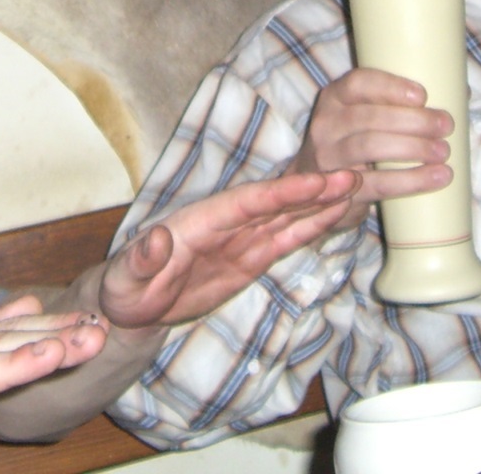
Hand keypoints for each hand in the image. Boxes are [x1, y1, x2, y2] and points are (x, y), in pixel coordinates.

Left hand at [97, 168, 360, 331]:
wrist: (132, 305)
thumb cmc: (125, 287)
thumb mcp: (125, 277)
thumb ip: (142, 257)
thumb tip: (159, 237)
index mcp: (200, 221)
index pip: (247, 202)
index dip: (281, 193)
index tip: (314, 182)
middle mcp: (226, 223)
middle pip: (275, 203)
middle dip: (312, 190)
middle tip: (352, 174)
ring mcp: (241, 239)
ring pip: (287, 217)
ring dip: (320, 202)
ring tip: (355, 185)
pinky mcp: (250, 258)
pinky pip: (286, 239)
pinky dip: (311, 226)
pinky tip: (336, 213)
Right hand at [290, 67, 453, 233]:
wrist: (319, 189)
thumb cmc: (356, 142)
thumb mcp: (366, 117)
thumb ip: (402, 104)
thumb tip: (461, 94)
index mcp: (335, 97)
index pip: (359, 83)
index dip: (391, 87)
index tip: (423, 95)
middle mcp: (326, 124)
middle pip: (368, 117)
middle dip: (412, 121)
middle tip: (446, 126)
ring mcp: (329, 158)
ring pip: (369, 147)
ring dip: (412, 148)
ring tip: (443, 152)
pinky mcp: (340, 191)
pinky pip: (376, 184)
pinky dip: (409, 181)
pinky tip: (435, 178)